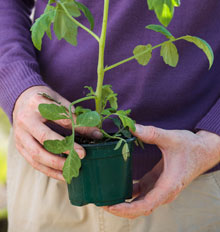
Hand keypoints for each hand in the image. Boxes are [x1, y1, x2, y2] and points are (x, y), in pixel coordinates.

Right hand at [13, 85, 101, 180]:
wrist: (21, 100)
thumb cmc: (44, 100)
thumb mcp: (59, 101)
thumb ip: (75, 116)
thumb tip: (95, 133)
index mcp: (37, 103)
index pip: (60, 117)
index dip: (76, 127)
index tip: (93, 136)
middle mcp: (25, 119)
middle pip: (45, 138)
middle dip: (65, 149)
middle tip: (82, 155)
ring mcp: (20, 134)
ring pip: (36, 154)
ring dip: (56, 164)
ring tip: (72, 169)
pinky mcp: (19, 146)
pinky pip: (33, 162)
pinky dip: (48, 170)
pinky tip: (62, 174)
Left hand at [104, 124, 219, 218]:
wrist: (203, 150)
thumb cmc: (190, 146)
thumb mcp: (171, 138)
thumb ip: (151, 133)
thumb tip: (131, 127)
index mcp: (168, 185)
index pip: (145, 205)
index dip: (127, 209)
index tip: (111, 206)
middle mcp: (164, 192)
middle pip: (140, 208)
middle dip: (121, 208)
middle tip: (101, 202)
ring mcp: (161, 188)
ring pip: (141, 203)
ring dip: (125, 203)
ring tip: (106, 196)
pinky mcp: (158, 182)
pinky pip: (143, 193)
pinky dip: (130, 193)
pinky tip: (118, 185)